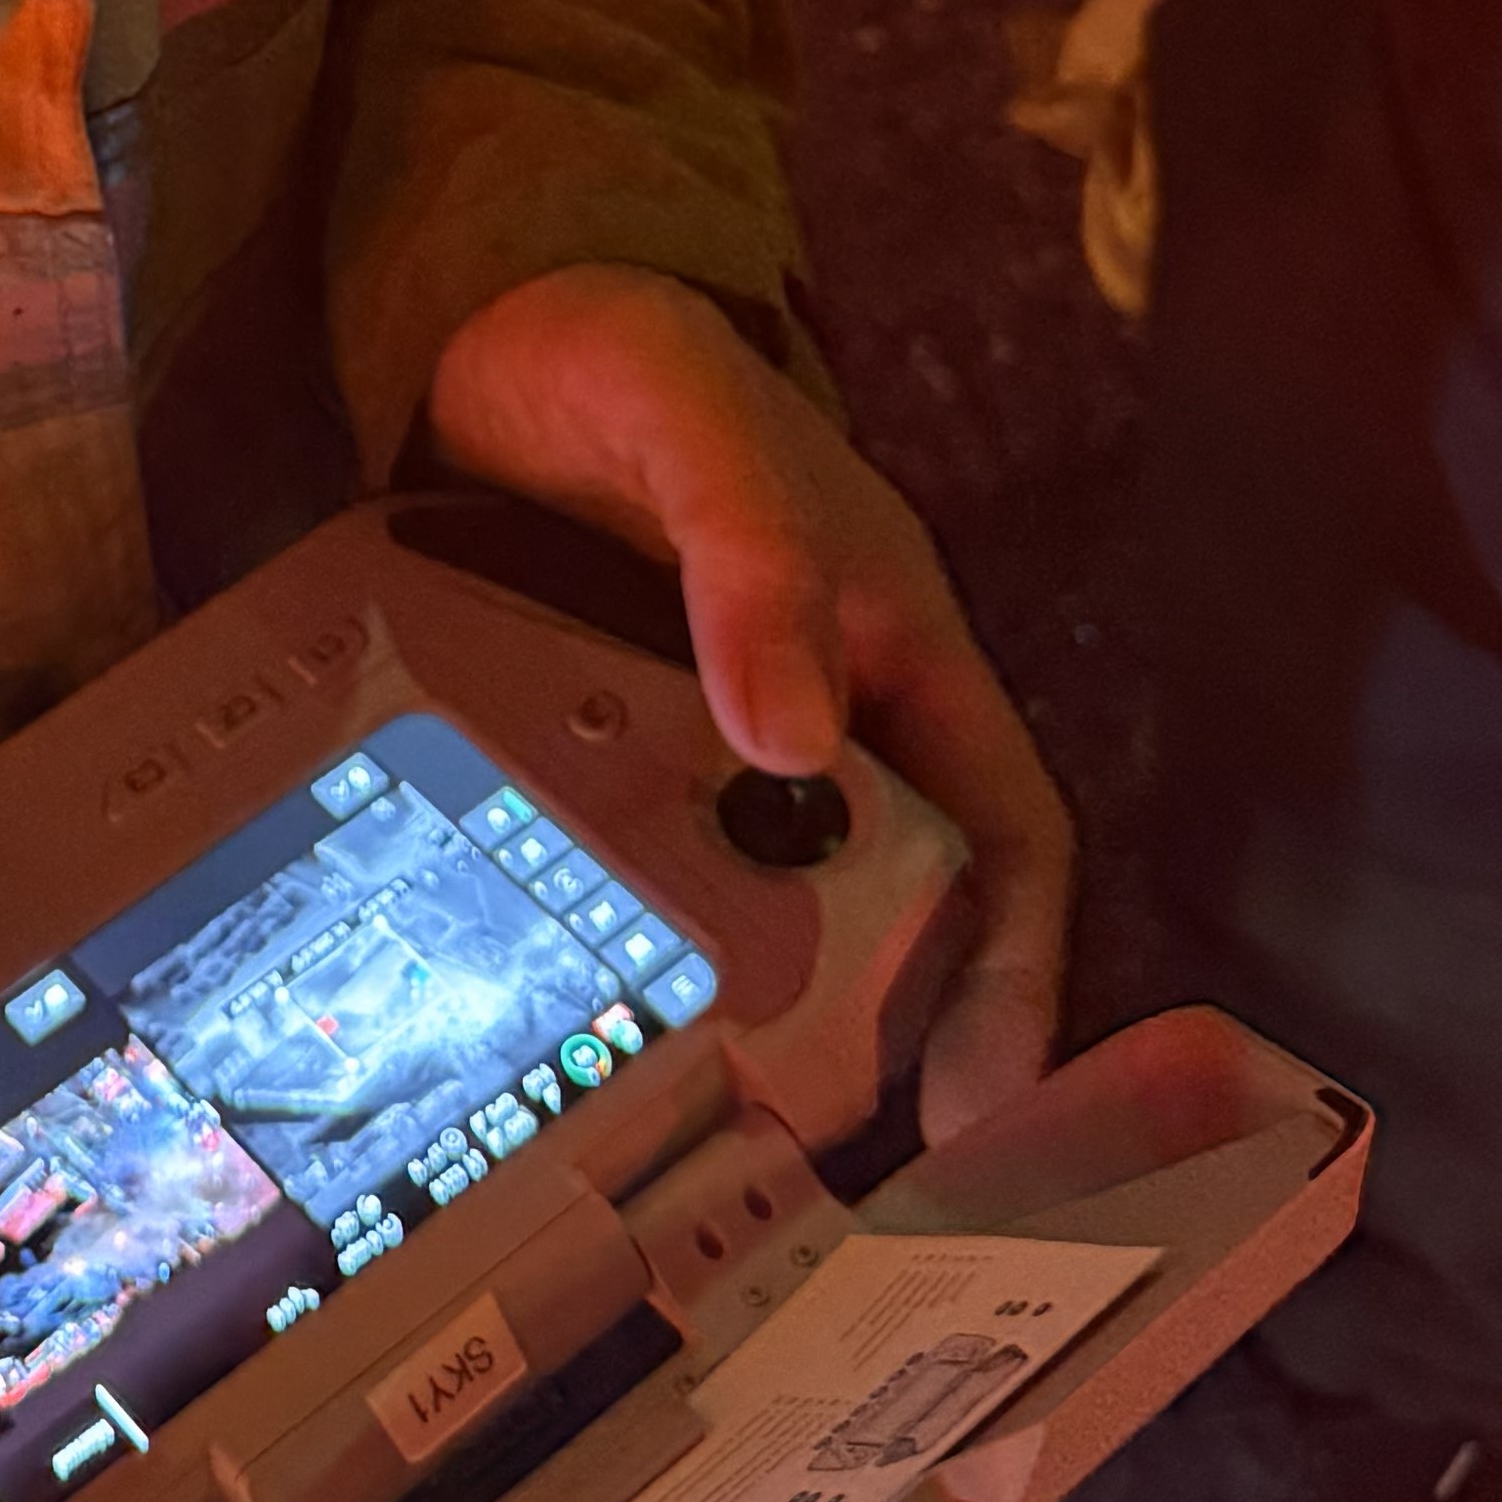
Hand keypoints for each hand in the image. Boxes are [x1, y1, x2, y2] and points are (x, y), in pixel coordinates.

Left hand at [418, 267, 1070, 1133]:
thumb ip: (750, 555)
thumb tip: (795, 736)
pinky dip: (633, 961)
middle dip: (890, 1042)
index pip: (1005, 834)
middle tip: (839, 1176)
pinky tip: (582, 1037)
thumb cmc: (625, 355)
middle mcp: (823, 715)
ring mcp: (708, 743)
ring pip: (766, 914)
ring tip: (713, 1153)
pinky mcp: (603, 754)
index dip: (1018, 968)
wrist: (483, 326)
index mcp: (896, 648)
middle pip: (895, 910)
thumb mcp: (691, 425)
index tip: (989, 1098)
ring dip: (755, 1022)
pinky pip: (641, 879)